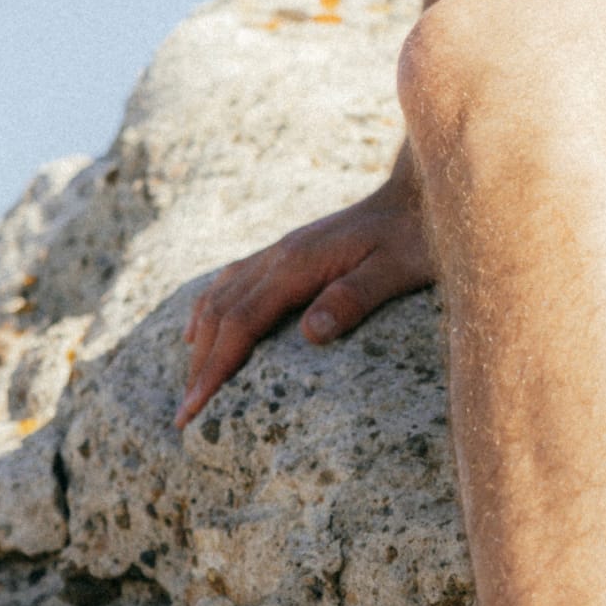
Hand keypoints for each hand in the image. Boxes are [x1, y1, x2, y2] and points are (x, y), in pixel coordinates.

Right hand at [175, 157, 435, 426]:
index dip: (213, 369)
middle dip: (199, 366)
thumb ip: (354, 298)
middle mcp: (280, 254)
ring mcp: (283, 250)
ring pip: (221, 295)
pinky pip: (234, 281)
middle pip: (221, 314)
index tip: (192, 410)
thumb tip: (310, 333)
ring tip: (191, 383)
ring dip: (200, 340)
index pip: (240, 324)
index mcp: (298, 264)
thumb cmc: (418, 234)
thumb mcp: (398, 269)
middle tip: (183, 414)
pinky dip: (211, 309)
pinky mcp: (291, 251)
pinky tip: (202, 328)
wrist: (422, 191)